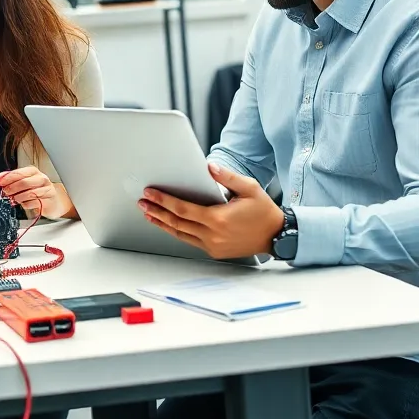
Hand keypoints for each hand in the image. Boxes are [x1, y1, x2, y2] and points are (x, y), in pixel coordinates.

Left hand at [0, 166, 64, 217]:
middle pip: (24, 182)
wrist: (54, 201)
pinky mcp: (48, 200)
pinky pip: (34, 203)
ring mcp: (47, 189)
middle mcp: (41, 179)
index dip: (6, 178)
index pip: (18, 173)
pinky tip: (23, 204)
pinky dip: (26, 204)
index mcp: (34, 171)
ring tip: (14, 199)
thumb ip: (12, 180)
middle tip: (6, 192)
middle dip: (12, 188)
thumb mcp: (25, 182)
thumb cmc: (38, 190)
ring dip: (18, 197)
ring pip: (29, 193)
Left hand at [137, 162, 282, 258]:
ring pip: (180, 234)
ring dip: (162, 223)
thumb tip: (208, 167)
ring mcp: (212, 245)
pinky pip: (190, 241)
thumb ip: (226, 177)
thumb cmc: (263, 211)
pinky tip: (168, 224)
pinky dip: (176, 231)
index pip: (183, 209)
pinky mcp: (214, 251)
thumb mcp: (248, 188)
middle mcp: (212, 235)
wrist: (276, 235)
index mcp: (218, 218)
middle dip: (157, 211)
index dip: (164, 201)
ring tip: (149, 214)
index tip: (150, 193)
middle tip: (143, 202)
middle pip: (177, 222)